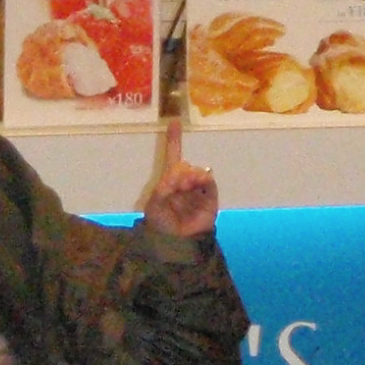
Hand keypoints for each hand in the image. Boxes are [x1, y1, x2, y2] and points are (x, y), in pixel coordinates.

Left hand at [139, 117, 218, 237]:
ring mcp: (198, 190)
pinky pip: (209, 182)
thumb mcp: (154, 204)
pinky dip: (203, 179)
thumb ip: (163, 187)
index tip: (174, 122)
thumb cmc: (161, 224)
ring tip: (185, 186)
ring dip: (190, 175)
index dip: (174, 140)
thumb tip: (180, 171)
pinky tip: (197, 182)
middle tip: (175, 184)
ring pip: (197, 171)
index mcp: (169, 181)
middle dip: (179, 171)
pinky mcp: (210, 198)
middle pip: (184, 165)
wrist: (174, 243)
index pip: (173, 157)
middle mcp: (185, 183)